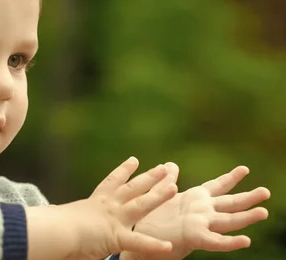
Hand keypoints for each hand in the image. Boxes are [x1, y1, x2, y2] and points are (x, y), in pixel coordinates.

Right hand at [59, 157, 176, 258]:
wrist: (54, 231)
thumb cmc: (53, 226)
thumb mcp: (69, 220)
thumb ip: (77, 220)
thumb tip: (72, 223)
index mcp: (94, 202)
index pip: (112, 183)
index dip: (124, 171)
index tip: (134, 160)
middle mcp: (107, 206)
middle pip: (132, 188)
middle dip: (149, 177)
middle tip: (165, 167)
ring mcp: (113, 220)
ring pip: (141, 205)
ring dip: (158, 196)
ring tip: (174, 188)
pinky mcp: (116, 236)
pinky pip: (138, 242)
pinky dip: (153, 245)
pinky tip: (168, 245)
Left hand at [121, 163, 269, 259]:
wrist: (139, 238)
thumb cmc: (152, 219)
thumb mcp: (161, 195)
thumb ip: (168, 181)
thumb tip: (170, 164)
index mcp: (195, 198)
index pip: (217, 186)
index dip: (231, 178)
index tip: (245, 168)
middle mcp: (202, 210)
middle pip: (230, 202)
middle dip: (249, 197)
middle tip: (266, 191)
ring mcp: (200, 223)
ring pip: (228, 220)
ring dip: (247, 217)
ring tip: (264, 212)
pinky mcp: (194, 238)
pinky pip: (215, 241)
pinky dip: (231, 242)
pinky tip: (246, 240)